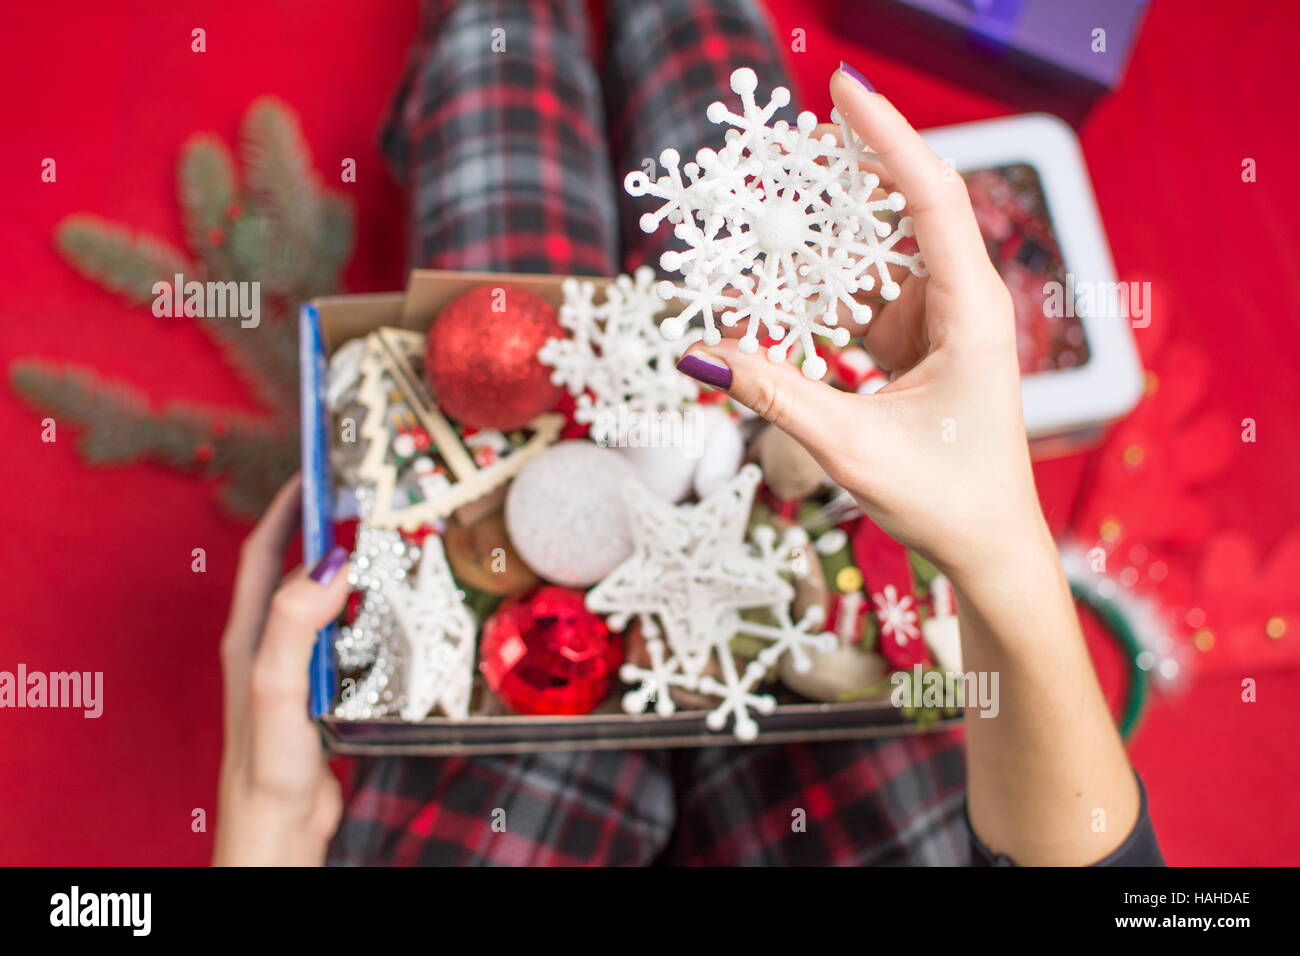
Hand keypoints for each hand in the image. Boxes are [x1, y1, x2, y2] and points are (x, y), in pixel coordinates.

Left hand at [213, 475, 349, 866]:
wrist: (279, 833)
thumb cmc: (267, 772)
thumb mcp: (275, 687)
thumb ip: (293, 625)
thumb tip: (327, 566)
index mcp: (248, 637)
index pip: (263, 553)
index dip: (286, 508)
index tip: (316, 472)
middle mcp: (267, 647)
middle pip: (294, 572)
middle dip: (324, 532)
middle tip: (365, 505)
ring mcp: (294, 671)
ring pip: (322, 605)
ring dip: (349, 574)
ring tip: (386, 549)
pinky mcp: (320, 694)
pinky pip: (343, 638)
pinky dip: (366, 616)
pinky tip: (393, 618)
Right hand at [677, 67, 1047, 584]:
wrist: (987, 548)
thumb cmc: (944, 499)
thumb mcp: (850, 448)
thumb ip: (773, 394)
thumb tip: (698, 355)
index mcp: (972, 313)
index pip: (930, 197)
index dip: (887, 136)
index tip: (842, 88)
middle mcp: (963, 304)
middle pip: (901, 211)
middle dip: (840, 180)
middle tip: (776, 154)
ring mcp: (941, 322)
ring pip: (875, 259)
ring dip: (821, 245)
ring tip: (760, 224)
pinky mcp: (919, 344)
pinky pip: (863, 300)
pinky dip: (820, 295)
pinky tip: (775, 295)